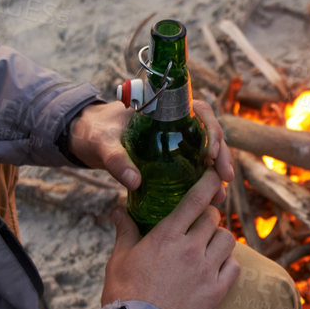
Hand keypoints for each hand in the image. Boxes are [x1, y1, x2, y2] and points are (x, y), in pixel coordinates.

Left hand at [69, 99, 231, 192]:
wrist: (84, 138)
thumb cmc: (93, 132)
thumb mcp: (101, 144)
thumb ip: (114, 160)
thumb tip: (134, 181)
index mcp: (163, 109)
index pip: (199, 110)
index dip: (211, 129)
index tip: (212, 151)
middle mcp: (174, 123)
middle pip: (208, 134)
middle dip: (221, 155)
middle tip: (225, 177)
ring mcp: (173, 140)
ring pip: (204, 152)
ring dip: (216, 172)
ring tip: (220, 195)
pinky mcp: (169, 158)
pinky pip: (193, 166)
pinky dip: (202, 181)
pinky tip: (208, 199)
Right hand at [100, 170, 239, 308]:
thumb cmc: (124, 296)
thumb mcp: (119, 260)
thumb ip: (126, 231)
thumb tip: (119, 210)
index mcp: (166, 236)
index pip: (195, 199)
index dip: (209, 183)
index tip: (216, 176)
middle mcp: (191, 249)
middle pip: (213, 218)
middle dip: (208, 216)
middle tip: (200, 222)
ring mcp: (207, 271)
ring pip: (227, 240)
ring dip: (219, 239)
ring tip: (208, 246)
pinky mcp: (217, 293)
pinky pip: (234, 267)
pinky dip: (228, 263)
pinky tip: (217, 267)